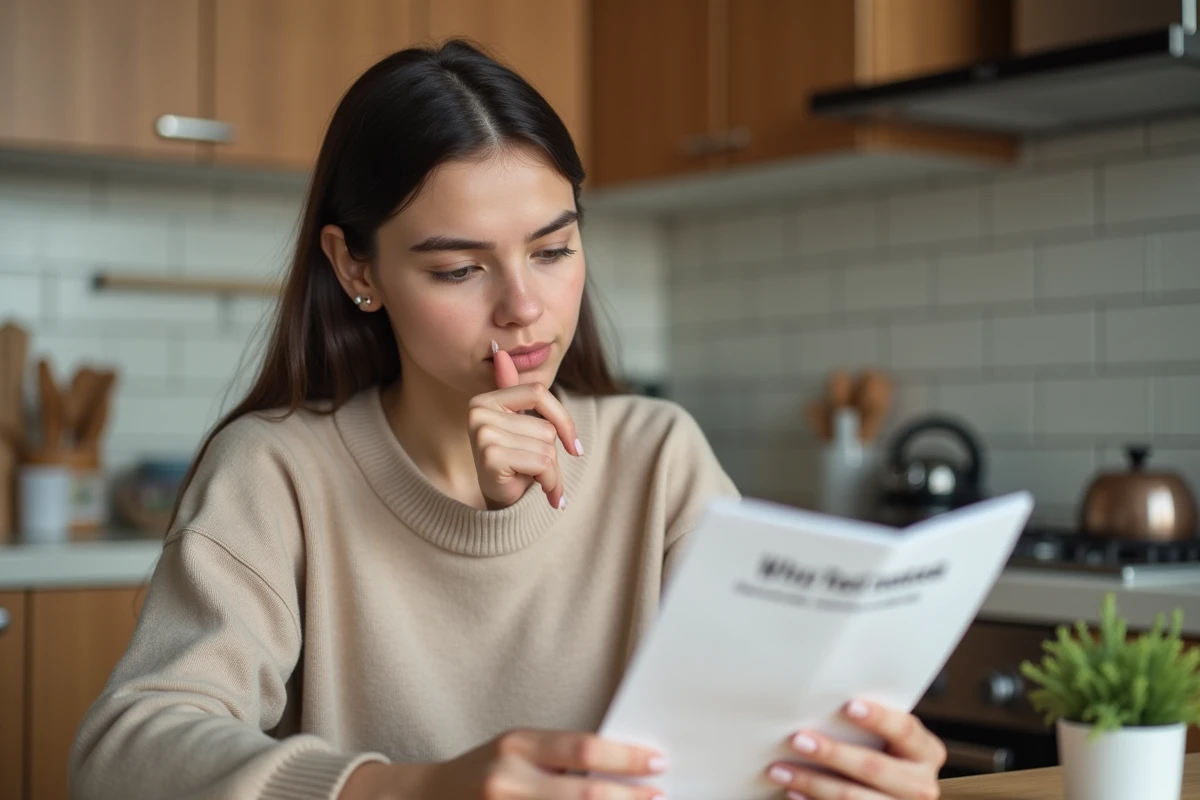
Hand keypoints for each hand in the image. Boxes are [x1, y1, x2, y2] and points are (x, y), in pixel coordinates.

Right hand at [396, 728, 666, 799]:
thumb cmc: (484, 771)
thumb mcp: (517, 749)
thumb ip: (560, 758)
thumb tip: (621, 770)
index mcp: (516, 744)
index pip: (583, 749)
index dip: (626, 758)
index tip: (658, 763)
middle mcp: (507, 779)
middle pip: (584, 794)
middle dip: (629, 799)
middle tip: (660, 796)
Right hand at [467, 343, 581, 509]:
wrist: (499, 502)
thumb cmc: (513, 462)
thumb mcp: (518, 425)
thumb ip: (512, 389)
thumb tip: (500, 352)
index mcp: (485, 399)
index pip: (538, 392)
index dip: (563, 420)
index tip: (574, 447)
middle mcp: (478, 412)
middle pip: (545, 426)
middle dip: (553, 455)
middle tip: (539, 472)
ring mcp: (482, 433)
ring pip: (547, 447)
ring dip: (552, 472)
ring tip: (534, 480)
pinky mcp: (490, 456)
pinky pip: (542, 464)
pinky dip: (549, 482)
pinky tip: (537, 490)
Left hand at [764, 699, 946, 799]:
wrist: (892, 794)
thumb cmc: (880, 753)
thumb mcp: (887, 740)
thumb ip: (867, 724)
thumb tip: (820, 702)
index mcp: (926, 752)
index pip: (904, 729)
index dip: (879, 718)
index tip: (848, 706)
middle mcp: (921, 785)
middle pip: (874, 766)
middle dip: (832, 753)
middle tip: (797, 739)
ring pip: (853, 798)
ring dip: (812, 783)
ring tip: (779, 770)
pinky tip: (793, 793)